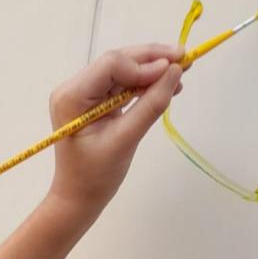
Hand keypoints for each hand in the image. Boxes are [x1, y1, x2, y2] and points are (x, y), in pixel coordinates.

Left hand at [48, 44, 182, 217]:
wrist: (78, 199)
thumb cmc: (96, 176)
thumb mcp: (126, 140)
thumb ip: (151, 105)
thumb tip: (175, 71)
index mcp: (72, 96)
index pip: (111, 64)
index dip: (145, 63)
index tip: (175, 69)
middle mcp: (74, 88)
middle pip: (117, 62)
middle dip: (152, 60)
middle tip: (186, 59)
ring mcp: (83, 94)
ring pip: (122, 71)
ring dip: (151, 71)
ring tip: (180, 74)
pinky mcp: (94, 102)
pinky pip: (121, 85)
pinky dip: (143, 85)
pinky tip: (165, 86)